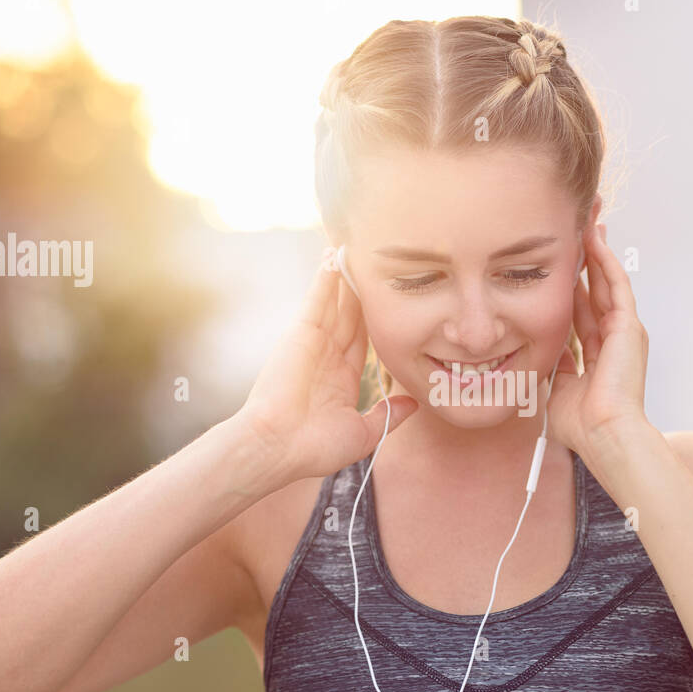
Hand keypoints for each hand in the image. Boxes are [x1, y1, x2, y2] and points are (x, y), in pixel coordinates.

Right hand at [233, 255, 419, 486]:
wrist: (278, 447)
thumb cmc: (314, 448)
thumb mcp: (364, 433)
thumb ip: (389, 416)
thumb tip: (414, 404)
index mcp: (342, 376)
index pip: (366, 339)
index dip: (379, 317)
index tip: (393, 298)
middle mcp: (328, 353)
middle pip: (352, 312)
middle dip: (364, 288)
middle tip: (378, 260)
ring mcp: (314, 340)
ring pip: (337, 299)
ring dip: (346, 273)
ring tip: (358, 243)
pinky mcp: (302, 331)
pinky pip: (319, 298)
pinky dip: (326, 277)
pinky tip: (335, 254)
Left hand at [547, 223, 652, 460]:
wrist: (604, 434)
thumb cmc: (583, 425)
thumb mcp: (558, 389)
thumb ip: (553, 367)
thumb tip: (539, 352)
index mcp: (597, 355)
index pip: (581, 312)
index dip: (570, 288)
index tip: (560, 267)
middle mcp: (613, 339)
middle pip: (595, 290)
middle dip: (585, 261)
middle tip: (576, 231)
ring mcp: (623, 331)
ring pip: (606, 281)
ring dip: (596, 251)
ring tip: (586, 223)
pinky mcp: (629, 326)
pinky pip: (616, 285)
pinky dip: (605, 261)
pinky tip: (595, 239)